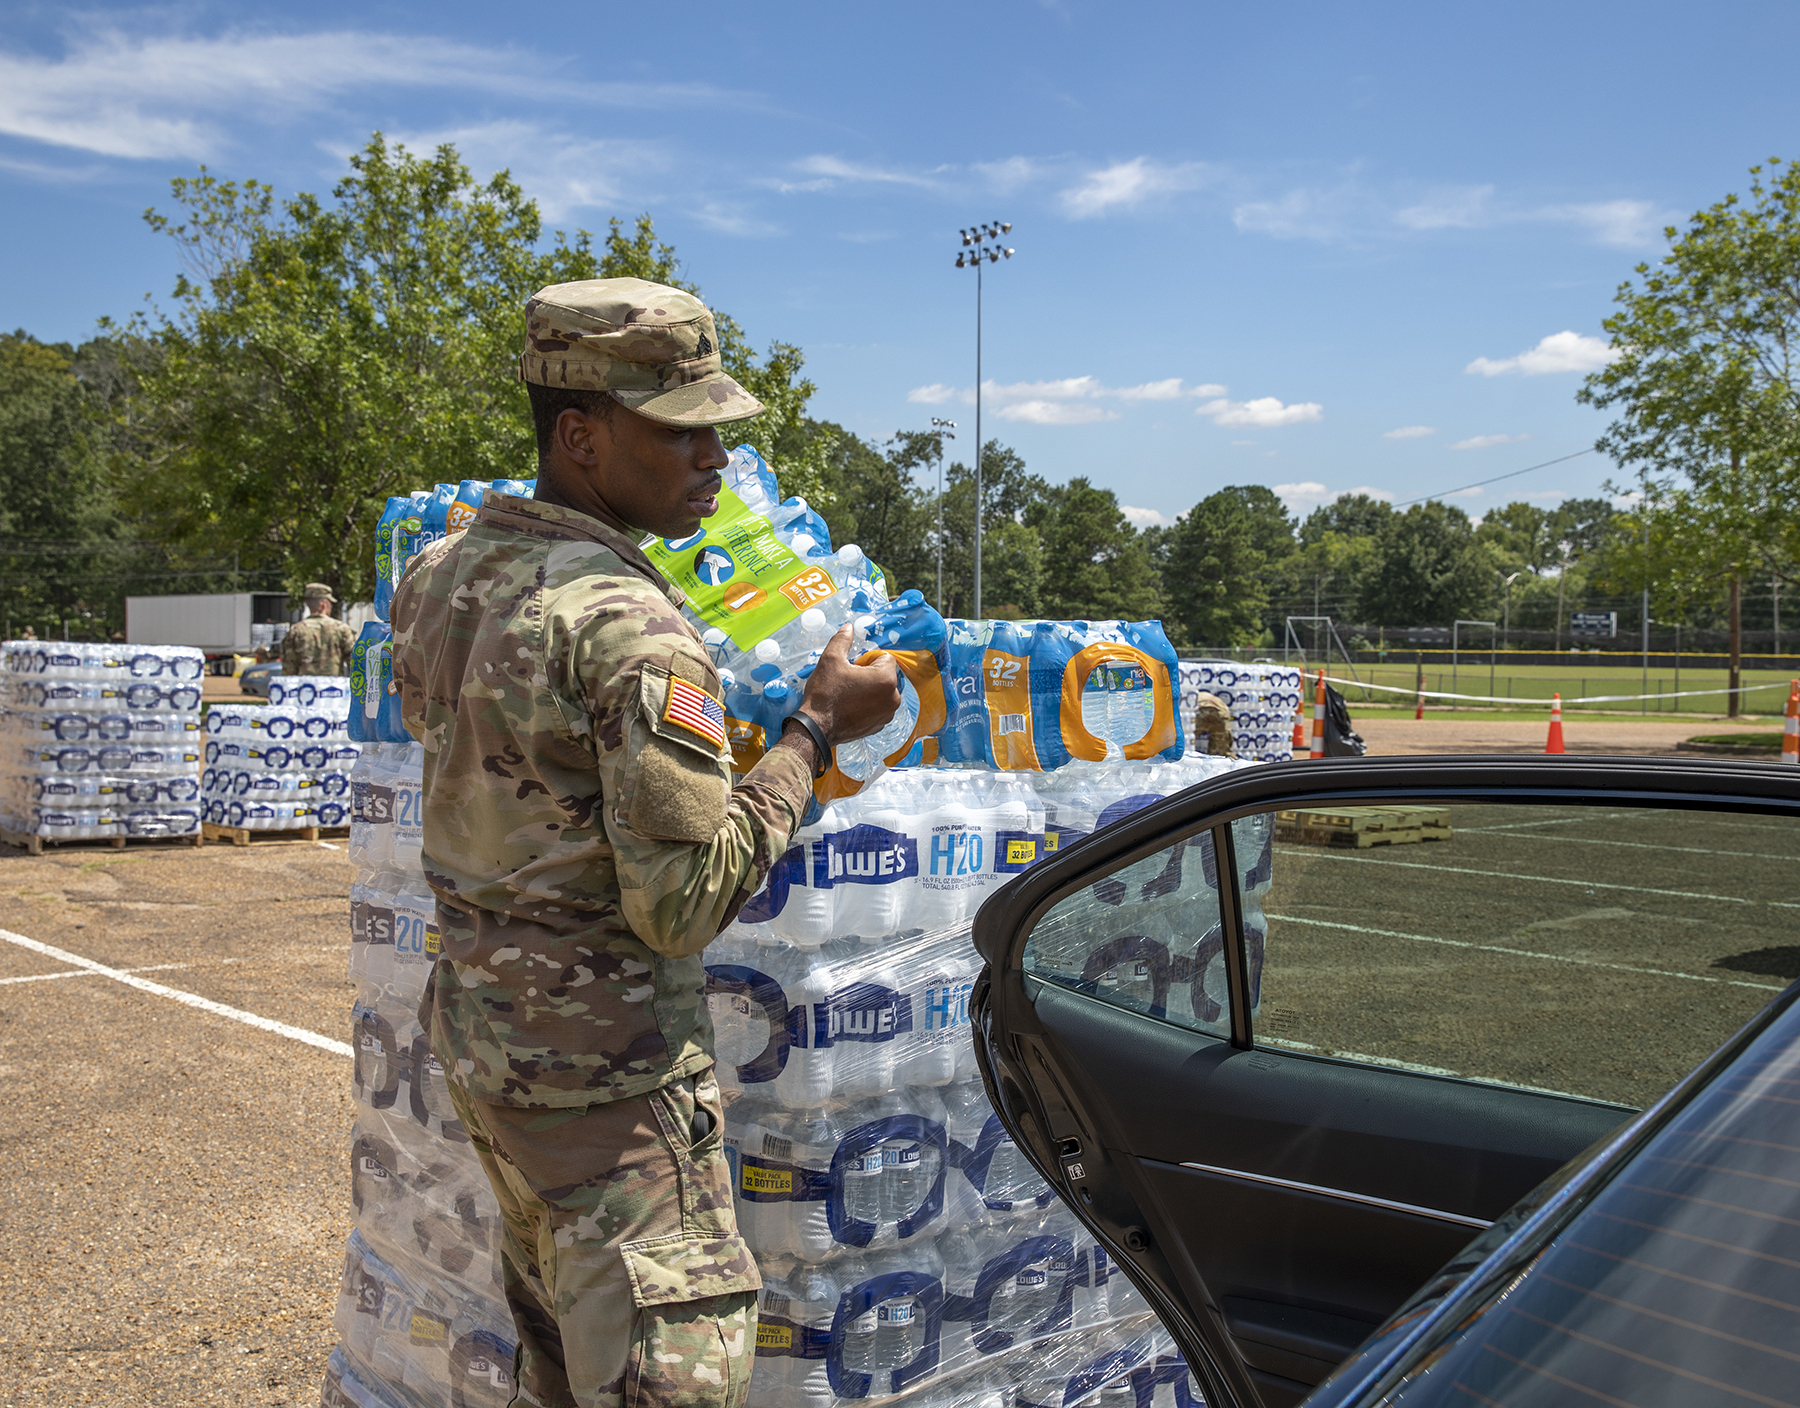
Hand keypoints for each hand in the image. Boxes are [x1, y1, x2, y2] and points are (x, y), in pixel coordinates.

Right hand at [797, 625, 901, 746]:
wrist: (817, 728)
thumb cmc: (825, 694)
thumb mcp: (830, 660)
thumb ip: (842, 640)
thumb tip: (848, 627)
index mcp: (886, 679)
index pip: (885, 658)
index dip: (867, 659)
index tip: (852, 667)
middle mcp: (893, 697)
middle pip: (886, 675)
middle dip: (870, 674)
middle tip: (849, 681)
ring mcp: (888, 714)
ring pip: (883, 691)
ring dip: (871, 689)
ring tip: (849, 694)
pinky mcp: (880, 725)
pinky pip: (879, 707)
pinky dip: (869, 704)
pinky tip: (851, 706)